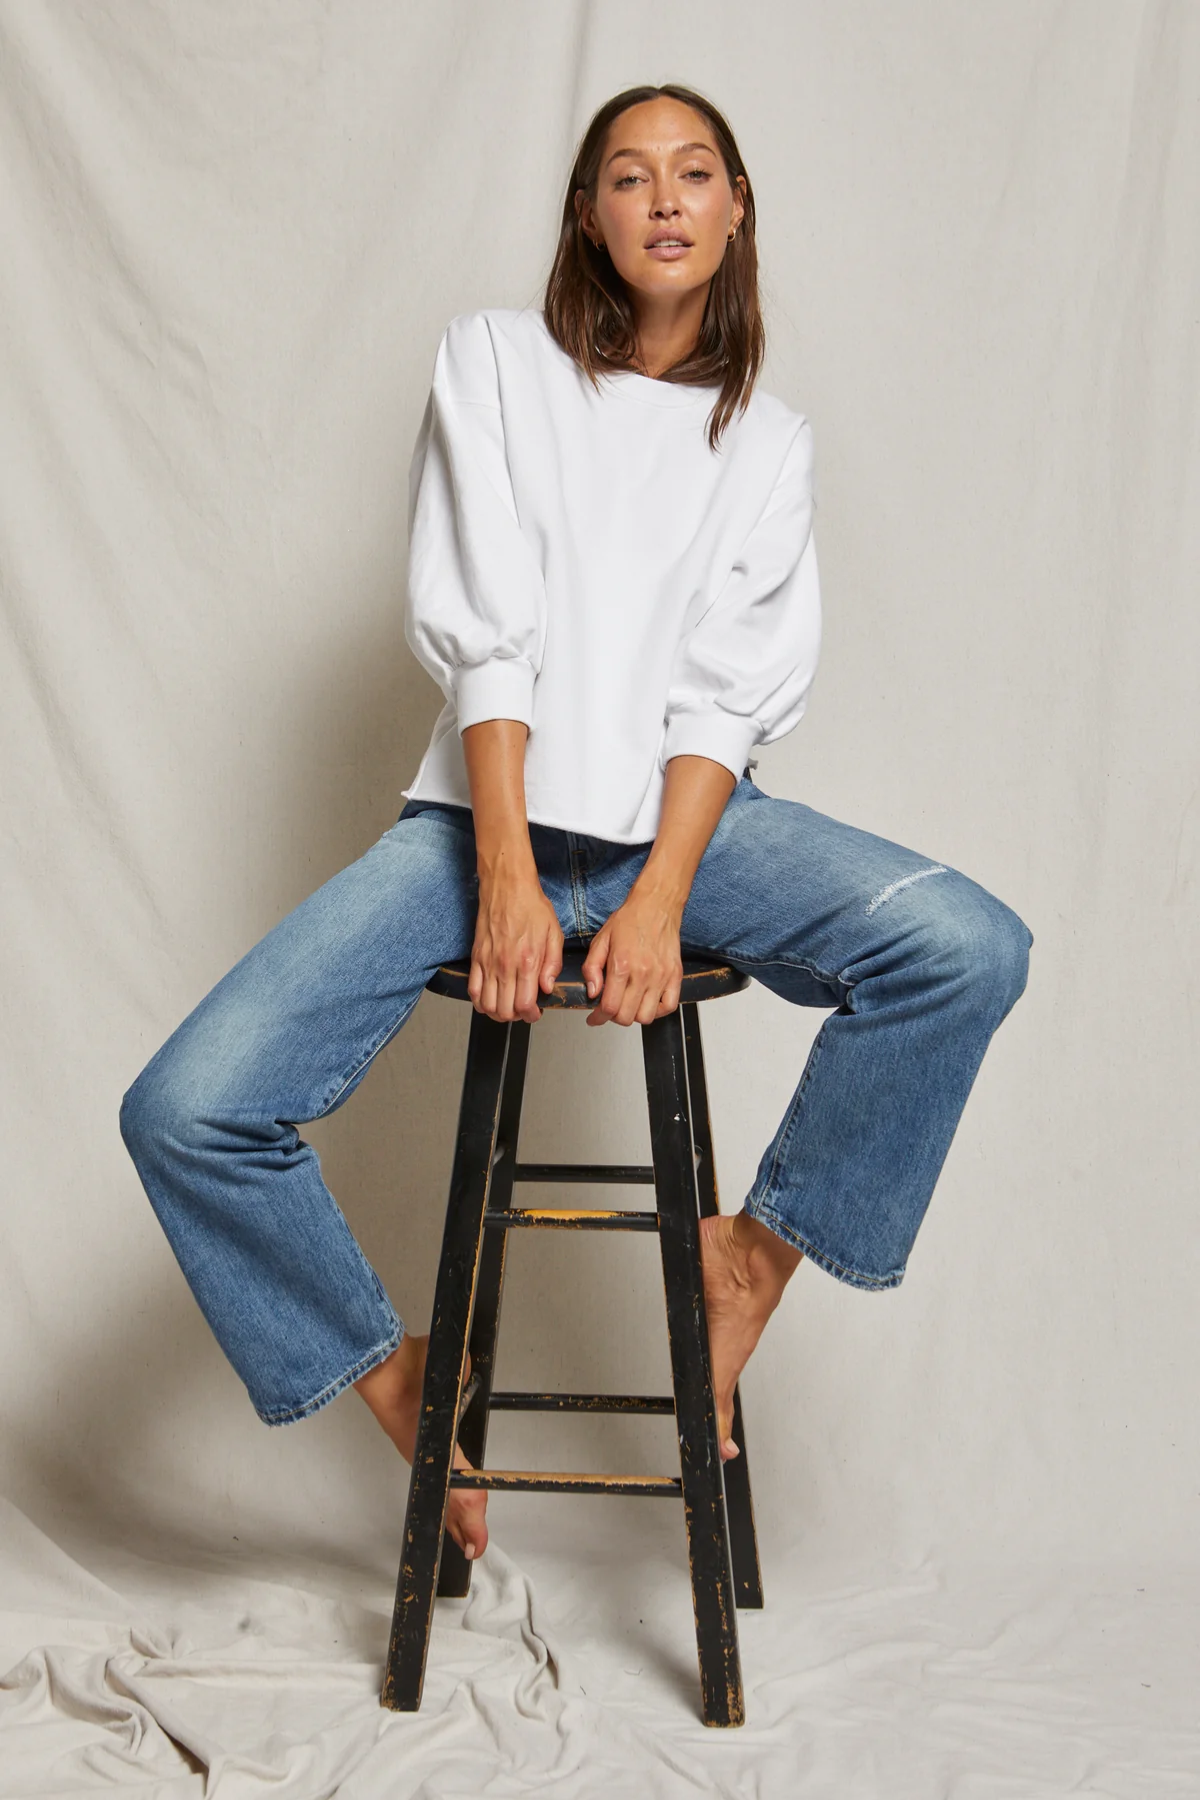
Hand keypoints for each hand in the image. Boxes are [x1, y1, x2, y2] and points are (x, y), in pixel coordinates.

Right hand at [470, 874, 562, 1022]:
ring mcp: (488, 963)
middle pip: (504, 1011)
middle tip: (522, 1010)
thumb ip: (552, 964)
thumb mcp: (554, 933)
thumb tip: (548, 987)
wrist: (507, 888)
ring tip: (507, 1006)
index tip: (535, 1012)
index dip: (531, 1015)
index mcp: (527, 962)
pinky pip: (472, 990)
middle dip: (515, 1017)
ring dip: (497, 1013)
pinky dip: (479, 1001)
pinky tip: (490, 998)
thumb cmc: (531, 906)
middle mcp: (505, 966)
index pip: (525, 1005)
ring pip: (487, 1005)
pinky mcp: (476, 958)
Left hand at [580, 889, 683, 1026]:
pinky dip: (657, 1011)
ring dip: (634, 1016)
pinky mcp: (675, 976)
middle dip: (614, 1017)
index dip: (598, 1018)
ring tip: (629, 1004)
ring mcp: (661, 976)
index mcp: (621, 965)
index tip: (595, 1018)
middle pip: (626, 1017)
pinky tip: (648, 1002)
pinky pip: (669, 1007)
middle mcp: (643, 973)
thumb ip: (592, 968)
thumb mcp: (601, 940)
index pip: (609, 1007)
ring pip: (646, 1017)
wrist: (656, 905)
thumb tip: (592, 992)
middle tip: (610, 1009)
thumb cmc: (630, 919)